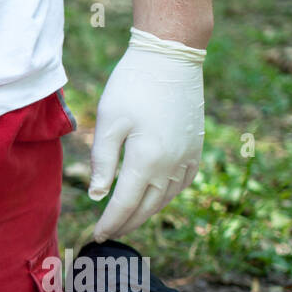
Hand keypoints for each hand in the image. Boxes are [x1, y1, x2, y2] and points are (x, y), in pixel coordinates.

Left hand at [89, 28, 205, 241]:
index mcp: (147, 160)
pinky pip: (181, 184)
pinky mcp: (196, 148)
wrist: (171, 56)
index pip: (124, 205)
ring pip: (165, 199)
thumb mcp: (108, 123)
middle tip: (107, 234)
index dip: (109, 223)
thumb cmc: (133, 86)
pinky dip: (165, 197)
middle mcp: (171, 164)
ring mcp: (188, 157)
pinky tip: (152, 199)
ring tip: (126, 221)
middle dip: (125, 224)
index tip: (95, 235)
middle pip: (146, 208)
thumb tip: (97, 196)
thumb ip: (102, 162)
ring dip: (145, 214)